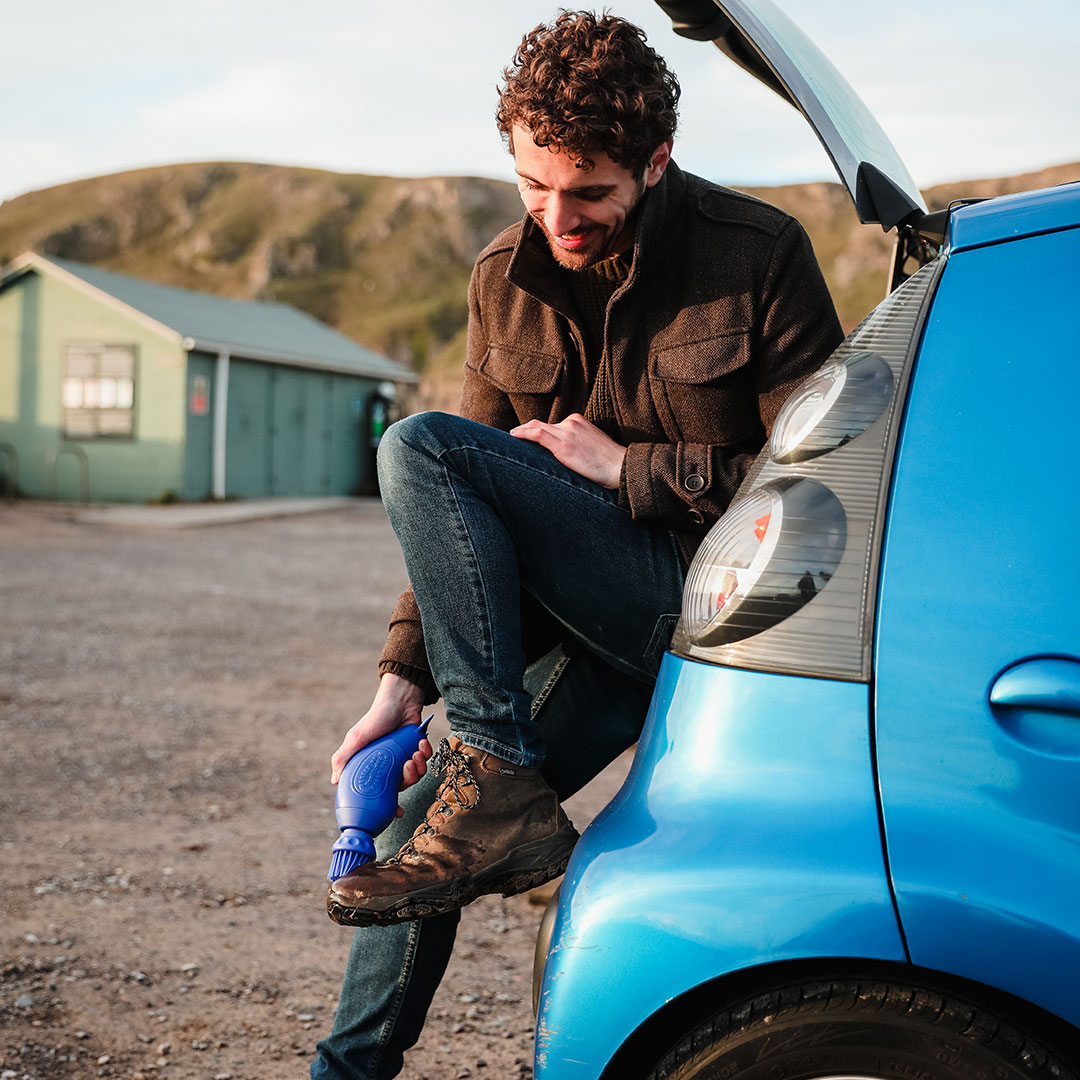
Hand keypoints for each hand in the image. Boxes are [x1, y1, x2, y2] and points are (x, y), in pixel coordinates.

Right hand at [330, 674, 432, 810]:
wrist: (399, 700)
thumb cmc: (375, 719)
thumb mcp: (356, 738)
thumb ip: (342, 758)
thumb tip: (335, 781)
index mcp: (373, 767)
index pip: (378, 793)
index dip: (387, 805)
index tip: (396, 813)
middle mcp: (389, 766)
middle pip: (401, 786)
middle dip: (407, 780)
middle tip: (407, 767)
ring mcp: (404, 758)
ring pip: (415, 775)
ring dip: (418, 767)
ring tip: (415, 754)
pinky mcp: (417, 750)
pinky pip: (426, 760)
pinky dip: (425, 754)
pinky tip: (420, 745)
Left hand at [510, 413, 626, 488]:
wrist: (621, 467)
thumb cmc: (609, 463)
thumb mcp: (591, 446)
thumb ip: (576, 443)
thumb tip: (564, 454)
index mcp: (578, 421)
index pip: (552, 425)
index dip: (536, 430)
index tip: (526, 435)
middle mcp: (571, 422)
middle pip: (542, 425)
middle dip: (526, 430)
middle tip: (514, 436)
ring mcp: (567, 432)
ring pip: (537, 428)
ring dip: (521, 432)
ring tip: (511, 437)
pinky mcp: (564, 444)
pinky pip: (537, 434)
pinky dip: (523, 434)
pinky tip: (514, 436)